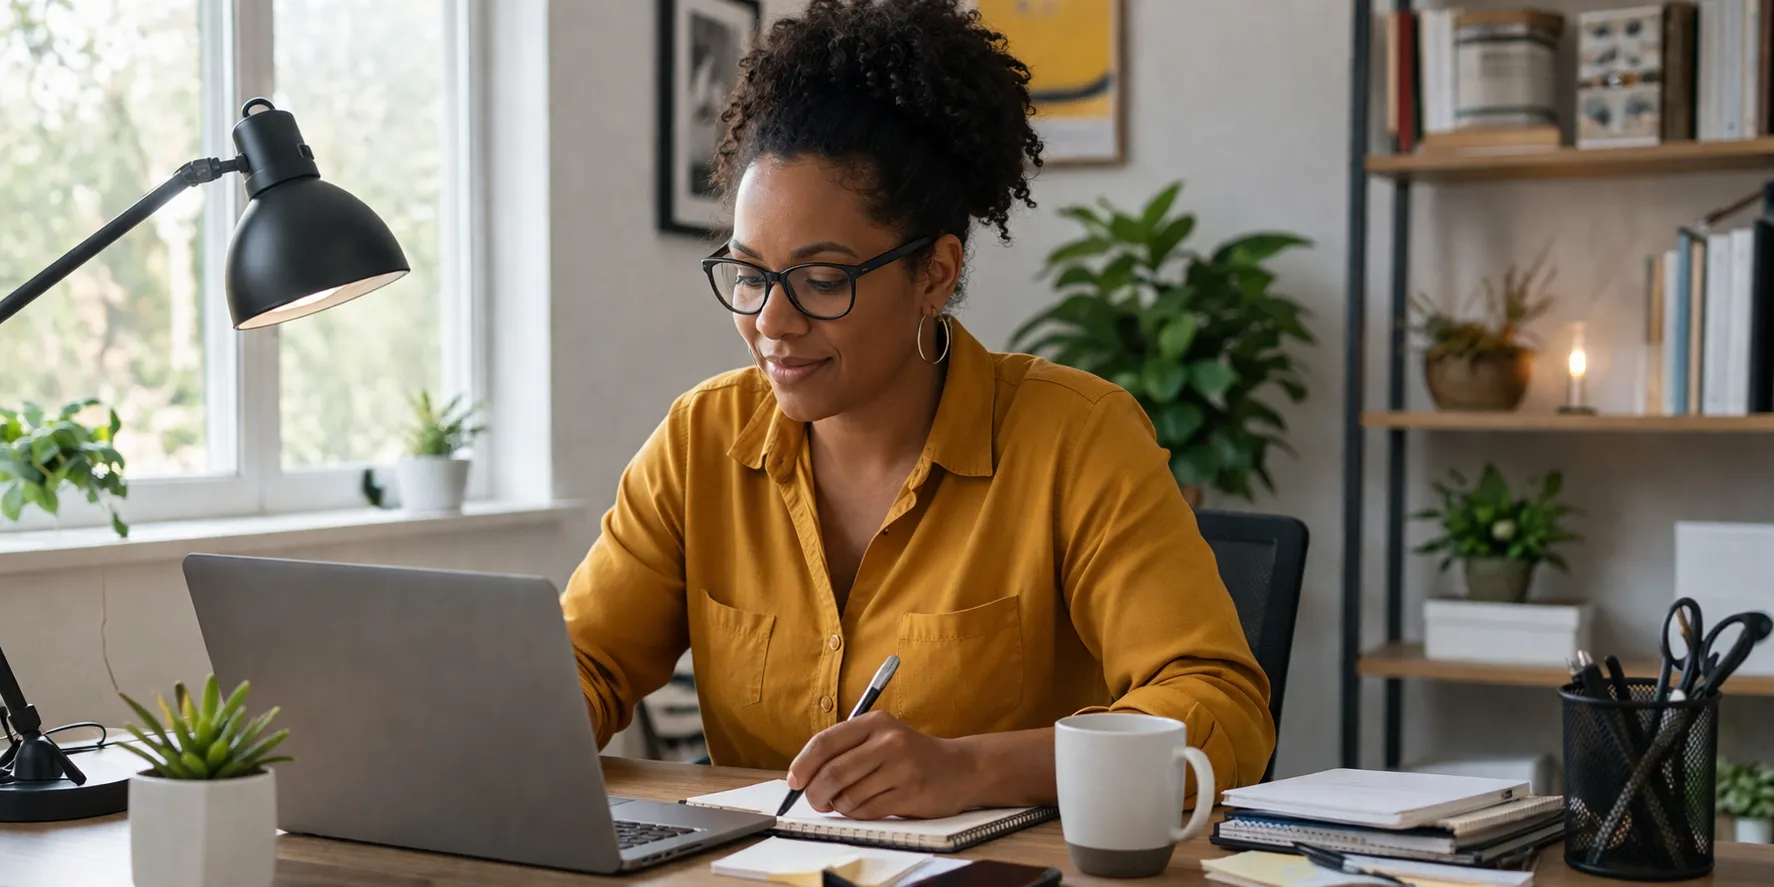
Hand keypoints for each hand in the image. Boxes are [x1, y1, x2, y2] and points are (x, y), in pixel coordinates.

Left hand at [785, 711, 978, 819]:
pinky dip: (857, 814)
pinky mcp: (910, 792)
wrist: (959, 768)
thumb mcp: (881, 737)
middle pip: (833, 773)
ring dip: (840, 806)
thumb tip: (803, 776)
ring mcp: (901, 767)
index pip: (825, 742)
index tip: (794, 781)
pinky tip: (866, 807)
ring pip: (848, 796)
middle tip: (816, 801)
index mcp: (875, 722)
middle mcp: (888, 741)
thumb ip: (846, 749)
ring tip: (849, 802)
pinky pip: (867, 811)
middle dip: (815, 793)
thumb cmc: (910, 755)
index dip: (803, 764)